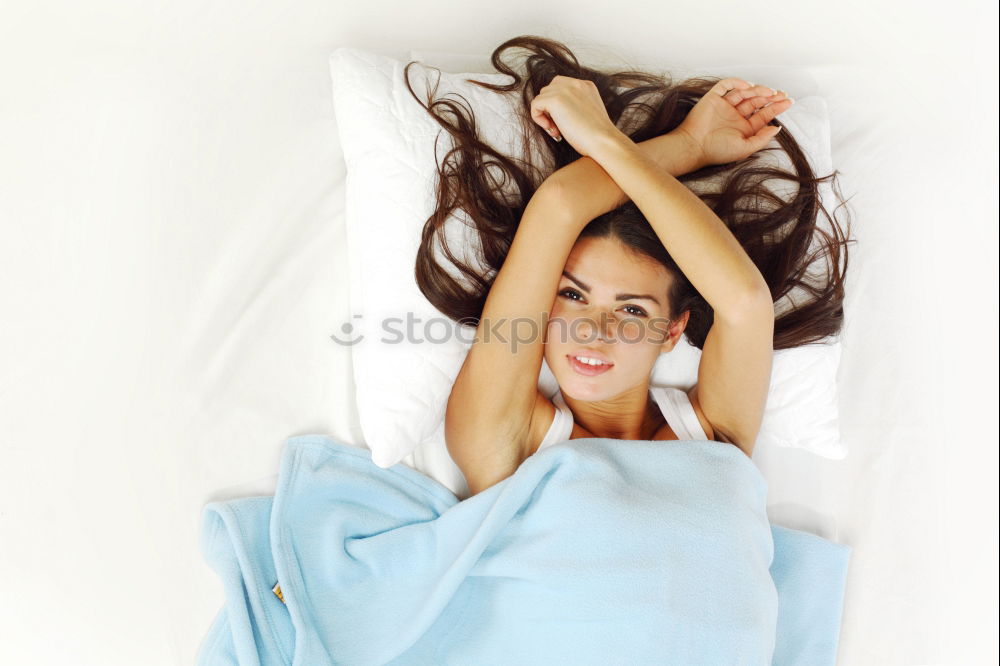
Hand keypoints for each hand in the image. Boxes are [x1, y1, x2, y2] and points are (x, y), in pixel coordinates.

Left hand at [530, 75, 624, 157]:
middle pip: (550, 89)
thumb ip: (576, 105)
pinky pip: (535, 105)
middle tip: (558, 128)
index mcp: (586, 86)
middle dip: (550, 108)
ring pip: (542, 97)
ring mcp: (565, 89)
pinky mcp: (555, 100)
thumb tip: (558, 112)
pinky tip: (551, 129)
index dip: (558, 106)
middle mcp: (576, 83)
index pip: (562, 87)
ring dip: (545, 114)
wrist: (603, 141)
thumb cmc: (597, 135)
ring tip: (556, 130)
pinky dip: (538, 118)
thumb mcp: (588, 113)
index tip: (566, 122)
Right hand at [675, 78, 793, 167]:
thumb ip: (762, 138)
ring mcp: (724, 106)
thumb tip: (777, 127)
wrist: (693, 146)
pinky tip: (748, 86)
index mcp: (743, 128)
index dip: (776, 107)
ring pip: (744, 92)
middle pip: (756, 101)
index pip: (763, 115)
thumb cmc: (716, 151)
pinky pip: (726, 85)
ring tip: (768, 92)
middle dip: (770, 97)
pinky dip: (737, 83)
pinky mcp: (713, 98)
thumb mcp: (745, 148)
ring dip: (757, 90)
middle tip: (781, 94)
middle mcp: (735, 116)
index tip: (789, 101)